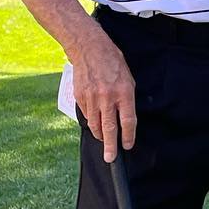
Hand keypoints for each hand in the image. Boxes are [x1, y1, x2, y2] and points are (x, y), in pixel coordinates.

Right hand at [71, 35, 137, 160]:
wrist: (89, 49)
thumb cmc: (113, 63)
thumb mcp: (128, 79)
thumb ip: (127, 99)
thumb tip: (125, 120)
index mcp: (124, 92)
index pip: (127, 121)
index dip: (128, 136)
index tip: (127, 146)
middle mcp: (108, 97)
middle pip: (110, 128)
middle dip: (110, 146)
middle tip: (110, 159)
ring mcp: (92, 98)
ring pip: (96, 125)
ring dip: (101, 135)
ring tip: (104, 141)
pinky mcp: (80, 97)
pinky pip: (87, 115)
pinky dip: (92, 122)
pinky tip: (95, 122)